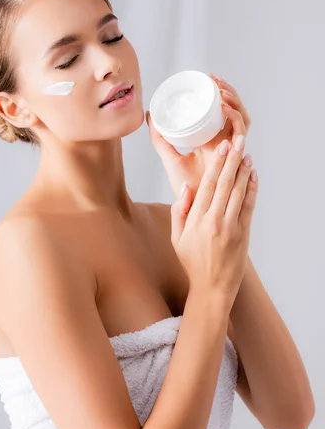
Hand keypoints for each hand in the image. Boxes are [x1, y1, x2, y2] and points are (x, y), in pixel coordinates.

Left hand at [145, 74, 251, 201]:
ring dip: (234, 100)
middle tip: (214, 79)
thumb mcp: (169, 156)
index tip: (209, 77)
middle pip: (235, 111)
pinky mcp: (236, 157)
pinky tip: (224, 108)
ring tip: (220, 90)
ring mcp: (233, 149)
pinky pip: (242, 133)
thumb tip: (149, 116)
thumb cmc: (183, 186)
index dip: (221, 92)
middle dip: (229, 91)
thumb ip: (159, 139)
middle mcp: (226, 143)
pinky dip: (235, 117)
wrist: (192, 207)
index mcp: (214, 140)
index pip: (223, 111)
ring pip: (242, 118)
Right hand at [170, 137, 257, 308]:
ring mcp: (231, 227)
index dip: (215, 164)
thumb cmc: (192, 263)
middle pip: (225, 184)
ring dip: (243, 171)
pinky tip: (253, 176)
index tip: (221, 148)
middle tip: (237, 141)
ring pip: (239, 192)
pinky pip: (249, 206)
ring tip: (246, 154)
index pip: (207, 186)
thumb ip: (179, 211)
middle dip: (231, 160)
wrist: (212, 287)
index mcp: (196, 221)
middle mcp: (214, 221)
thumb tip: (186, 188)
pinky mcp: (243, 233)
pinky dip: (252, 189)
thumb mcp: (176, 238)